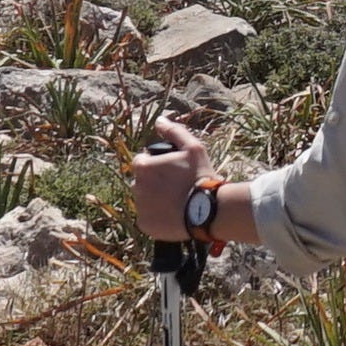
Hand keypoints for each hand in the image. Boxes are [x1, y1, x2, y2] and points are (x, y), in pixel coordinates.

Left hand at [126, 117, 225, 250]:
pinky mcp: (145, 225)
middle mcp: (136, 187)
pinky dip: (158, 217)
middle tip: (177, 187)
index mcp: (143, 167)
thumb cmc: (200, 177)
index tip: (173, 171)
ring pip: (145, 200)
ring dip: (156, 199)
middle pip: (142, 182)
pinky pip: (148, 218)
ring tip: (177, 202)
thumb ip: (174, 132)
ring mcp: (140, 207)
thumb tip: (160, 120)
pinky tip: (174, 215)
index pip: (142, 162)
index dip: (157, 165)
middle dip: (155, 182)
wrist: (209, 210)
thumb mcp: (193, 148)